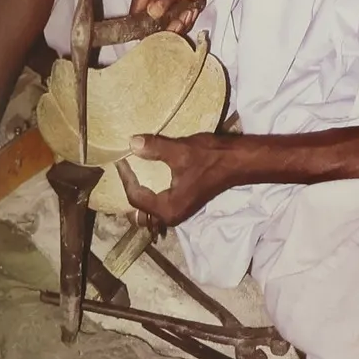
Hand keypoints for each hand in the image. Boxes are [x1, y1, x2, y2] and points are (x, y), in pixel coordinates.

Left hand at [116, 132, 239, 228]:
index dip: (126, 178)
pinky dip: (150, 189)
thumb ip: (154, 148)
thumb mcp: (180, 151)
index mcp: (168, 209)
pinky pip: (158, 200)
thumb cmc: (210, 158)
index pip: (136, 197)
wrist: (237, 162)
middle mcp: (172, 215)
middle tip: (123, 169)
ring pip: (149, 206)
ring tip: (131, 171)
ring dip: (140, 190)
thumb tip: (131, 143)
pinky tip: (147, 174)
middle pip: (140, 208)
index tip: (121, 160)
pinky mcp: (183, 202)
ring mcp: (178, 210)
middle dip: (130, 189)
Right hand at [130, 0, 229, 29]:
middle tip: (184, 19)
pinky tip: (192, 9)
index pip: (137, 6)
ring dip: (178, 20)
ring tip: (191, 12)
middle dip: (167, 22)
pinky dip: (183, 17)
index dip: (145, 23)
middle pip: (150, 16)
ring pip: (163, 18)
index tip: (159, 33)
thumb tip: (152, 12)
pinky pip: (173, 15)